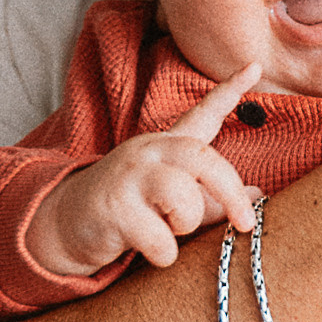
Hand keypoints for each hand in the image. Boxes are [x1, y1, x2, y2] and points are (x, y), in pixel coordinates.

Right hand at [29, 69, 262, 275]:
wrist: (64, 224)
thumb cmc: (129, 211)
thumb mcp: (170, 200)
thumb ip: (210, 196)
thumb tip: (256, 194)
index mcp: (165, 146)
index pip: (201, 114)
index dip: (229, 91)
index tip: (254, 66)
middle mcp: (148, 152)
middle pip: (204, 159)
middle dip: (230, 193)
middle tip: (246, 222)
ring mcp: (129, 177)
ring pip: (185, 200)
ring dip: (185, 226)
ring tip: (166, 231)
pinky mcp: (115, 208)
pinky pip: (161, 240)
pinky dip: (164, 254)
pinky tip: (147, 250)